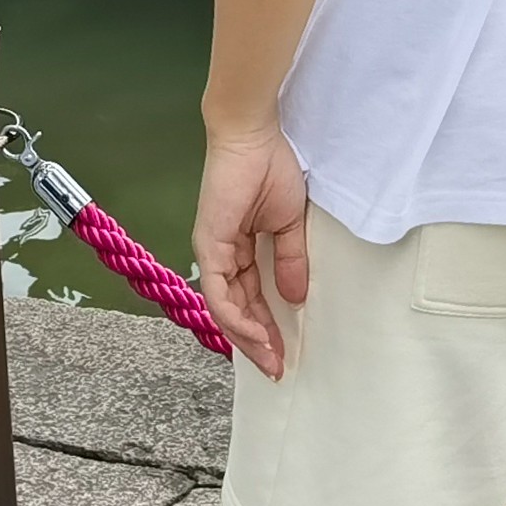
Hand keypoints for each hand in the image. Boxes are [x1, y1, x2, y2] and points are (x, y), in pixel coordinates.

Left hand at [193, 120, 311, 379]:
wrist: (252, 137)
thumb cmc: (270, 169)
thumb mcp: (289, 224)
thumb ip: (289, 261)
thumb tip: (296, 298)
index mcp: (238, 250)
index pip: (250, 299)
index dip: (266, 327)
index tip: (285, 352)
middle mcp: (221, 256)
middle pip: (236, 312)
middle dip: (258, 343)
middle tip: (278, 368)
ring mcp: (212, 253)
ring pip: (226, 310)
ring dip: (248, 338)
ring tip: (271, 360)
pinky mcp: (209, 247)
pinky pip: (220, 294)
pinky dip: (236, 318)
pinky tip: (256, 334)